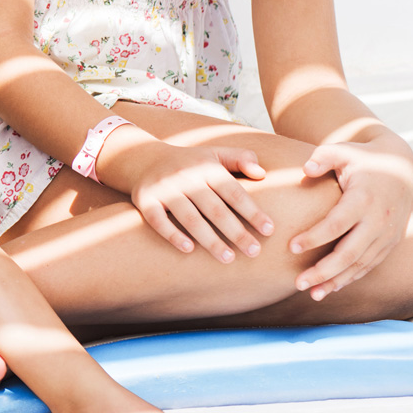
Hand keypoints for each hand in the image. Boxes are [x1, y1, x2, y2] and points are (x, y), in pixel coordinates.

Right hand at [108, 137, 273, 262]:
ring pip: (189, 217)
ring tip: (228, 258)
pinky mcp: (145, 200)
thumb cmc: (189, 162)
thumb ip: (241, 159)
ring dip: (209, 239)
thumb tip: (263, 174)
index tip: (269, 230)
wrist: (143, 157)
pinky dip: (172, 234)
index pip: (233, 191)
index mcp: (206, 167)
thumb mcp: (215, 154)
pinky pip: (158, 220)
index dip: (252, 211)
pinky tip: (188, 249)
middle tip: (254, 252)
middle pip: (214, 208)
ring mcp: (164, 188)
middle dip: (236, 231)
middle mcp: (185, 177)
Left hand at [289, 139, 412, 298]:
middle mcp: (379, 220)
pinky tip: (331, 287)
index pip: (337, 224)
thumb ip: (322, 157)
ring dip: (337, 281)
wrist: (401, 167)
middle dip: (324, 271)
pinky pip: (370, 265)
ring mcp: (388, 234)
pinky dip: (351, 277)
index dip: (314, 238)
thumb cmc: (362, 158)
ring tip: (312, 293)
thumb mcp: (342, 150)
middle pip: (350, 253)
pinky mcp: (391, 242)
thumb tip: (306, 170)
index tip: (291, 247)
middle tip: (298, 283)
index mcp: (364, 198)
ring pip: (361, 264)